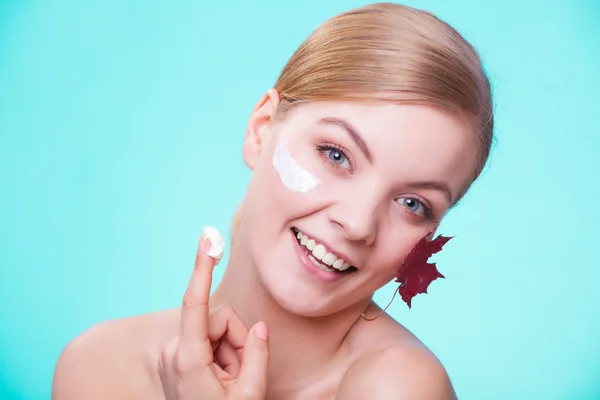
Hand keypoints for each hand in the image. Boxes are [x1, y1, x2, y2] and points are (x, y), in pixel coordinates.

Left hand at [158, 234, 269, 399]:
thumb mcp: (249, 395)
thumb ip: (257, 355)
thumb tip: (259, 328)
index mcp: (189, 358)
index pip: (195, 302)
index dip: (202, 267)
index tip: (207, 238)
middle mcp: (176, 350)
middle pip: (220, 320)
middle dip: (237, 341)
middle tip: (241, 375)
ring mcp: (176, 353)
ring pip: (217, 330)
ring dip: (231, 351)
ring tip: (230, 381)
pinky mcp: (179, 355)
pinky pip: (210, 340)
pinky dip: (223, 355)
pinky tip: (222, 379)